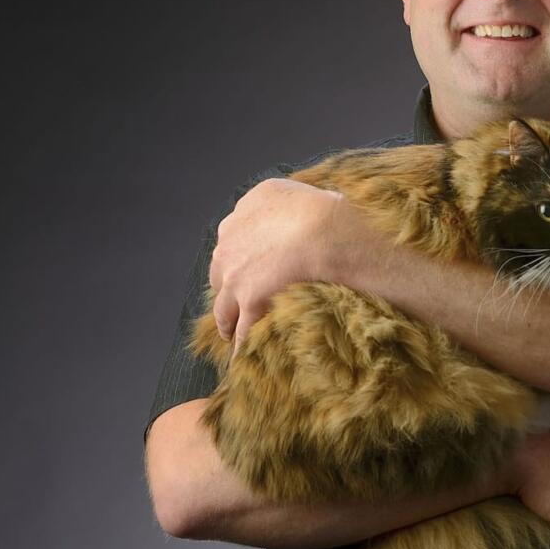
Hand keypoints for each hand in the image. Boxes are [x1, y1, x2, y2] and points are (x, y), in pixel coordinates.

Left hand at [209, 178, 343, 353]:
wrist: (326, 232)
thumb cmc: (328, 210)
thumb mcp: (307, 192)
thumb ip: (297, 204)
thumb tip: (319, 207)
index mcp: (249, 205)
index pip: (238, 234)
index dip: (246, 252)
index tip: (254, 264)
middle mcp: (232, 236)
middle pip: (222, 268)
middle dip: (231, 284)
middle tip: (240, 300)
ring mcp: (235, 271)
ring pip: (224, 304)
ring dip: (228, 320)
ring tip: (232, 334)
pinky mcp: (246, 298)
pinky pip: (241, 329)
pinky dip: (243, 344)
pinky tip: (245, 356)